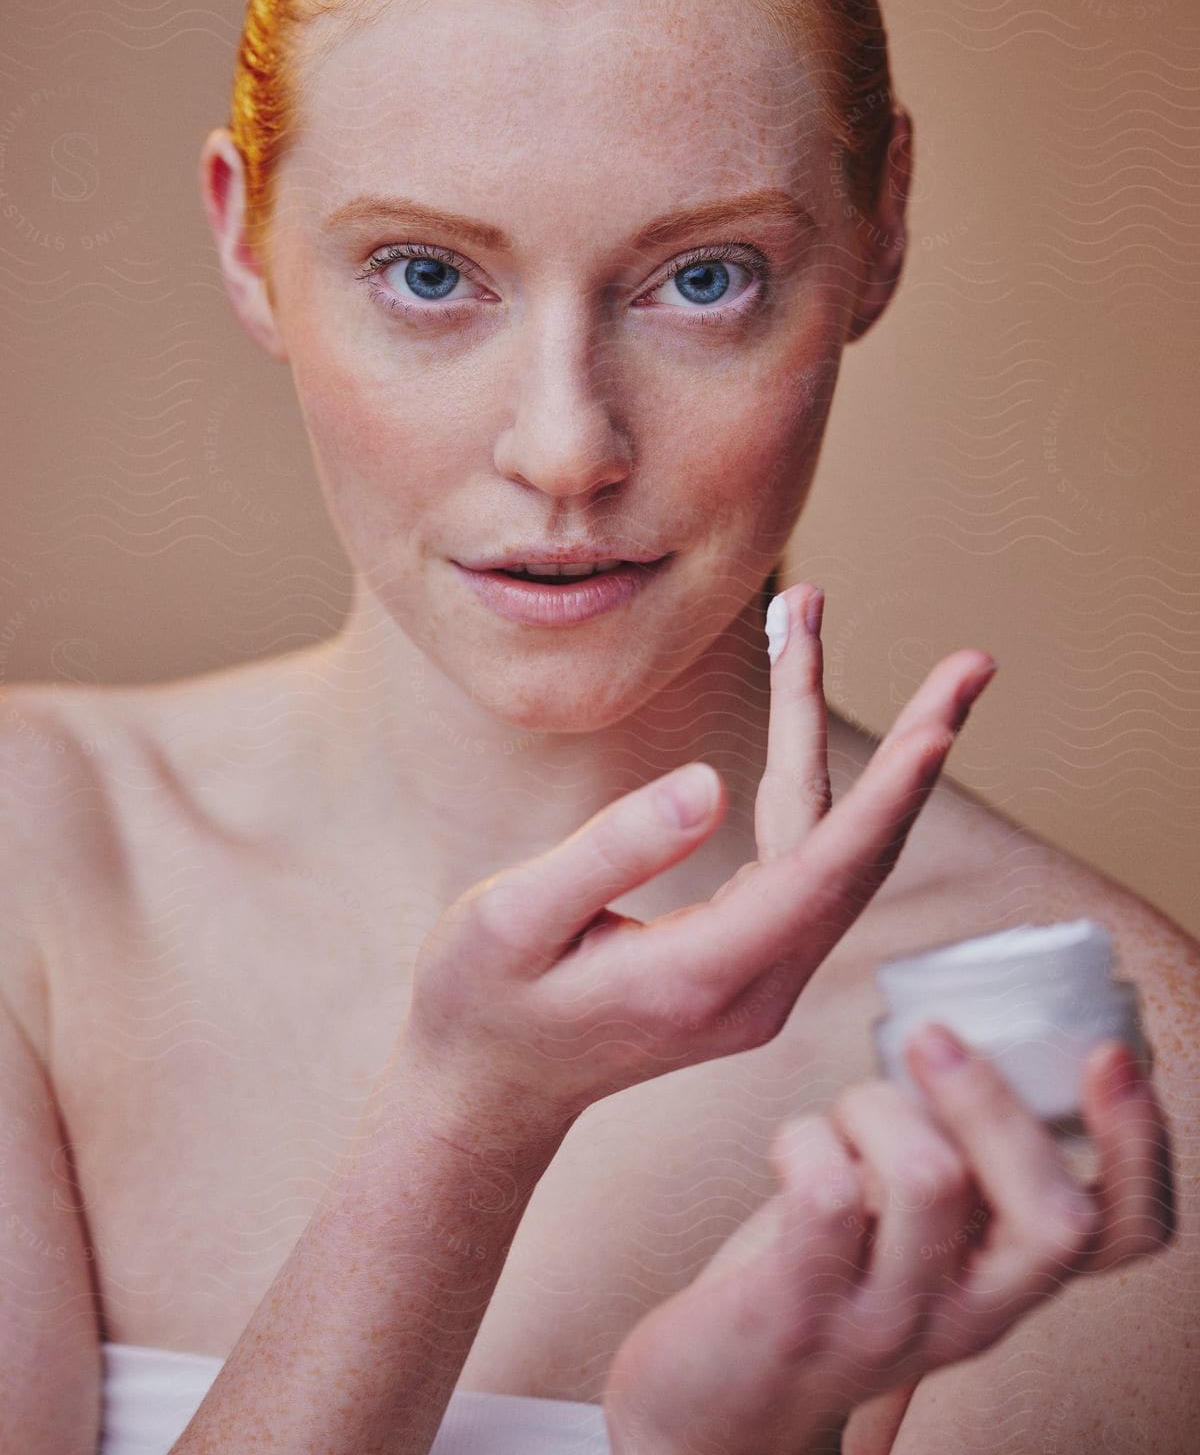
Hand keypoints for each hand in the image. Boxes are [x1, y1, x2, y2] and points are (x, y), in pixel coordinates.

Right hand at [403, 581, 996, 1130]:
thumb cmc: (481, 1001)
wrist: (485, 1090)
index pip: (821, 875)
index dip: (888, 797)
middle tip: (972, 664)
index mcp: (699, 977)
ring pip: (833, 849)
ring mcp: (759, 980)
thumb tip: (710, 783)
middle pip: (858, 856)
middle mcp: (754, 987)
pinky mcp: (749, 963)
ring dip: (857, 750)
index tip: (943, 725)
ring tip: (828, 632)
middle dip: (918, 754)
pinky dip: (805, 778)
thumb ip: (610, 853)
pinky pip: (803, 861)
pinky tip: (791, 709)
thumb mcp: (512, 920)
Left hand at [601, 1030, 1175, 1454]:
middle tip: (929, 1038)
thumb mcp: (910, 1219)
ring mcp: (889, 1322)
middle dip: (992, 1101)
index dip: (1139, 1147)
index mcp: (1007, 1273)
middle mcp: (970, 1312)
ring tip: (840, 1117)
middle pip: (1053, 1217)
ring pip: (932, 1181)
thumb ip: (954, 1152)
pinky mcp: (802, 1314)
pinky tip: (791, 1149)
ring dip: (876, 1106)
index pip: (1123, 1232)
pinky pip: (826, 1197)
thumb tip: (967, 1035)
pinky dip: (805, 1138)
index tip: (1107, 1059)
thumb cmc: (816, 1268)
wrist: (715, 1395)